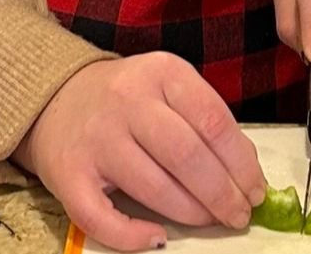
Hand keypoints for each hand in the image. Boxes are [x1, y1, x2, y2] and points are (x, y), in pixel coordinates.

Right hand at [11, 52, 266, 251]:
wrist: (55, 96)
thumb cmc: (126, 96)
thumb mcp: (168, 85)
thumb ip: (203, 116)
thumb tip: (245, 170)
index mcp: (161, 72)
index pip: (213, 121)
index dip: (241, 162)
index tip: (256, 189)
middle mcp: (127, 101)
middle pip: (187, 155)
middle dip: (222, 193)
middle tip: (240, 214)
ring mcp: (96, 138)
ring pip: (153, 187)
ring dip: (191, 212)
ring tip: (211, 221)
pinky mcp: (68, 174)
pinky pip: (101, 217)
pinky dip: (133, 236)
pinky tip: (158, 237)